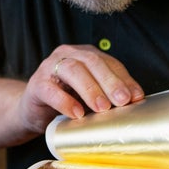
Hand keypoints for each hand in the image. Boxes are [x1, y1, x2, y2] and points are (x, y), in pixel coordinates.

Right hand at [17, 44, 143, 132]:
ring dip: (90, 89)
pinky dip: (65, 102)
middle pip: (92, 62)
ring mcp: (50, 67)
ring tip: (102, 107)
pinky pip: (51, 90)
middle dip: (110, 81)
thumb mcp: (90, 96)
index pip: (108, 62)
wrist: (33, 111)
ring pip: (73, 70)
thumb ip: (109, 94)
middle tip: (122, 101)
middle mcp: (68, 55)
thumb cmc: (66, 101)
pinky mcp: (37, 84)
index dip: (123, 78)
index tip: (136, 97)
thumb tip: (135, 101)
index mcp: (85, 54)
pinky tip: (77, 113)